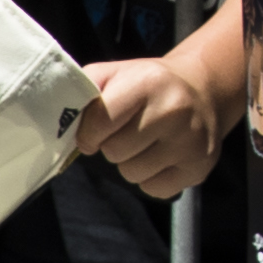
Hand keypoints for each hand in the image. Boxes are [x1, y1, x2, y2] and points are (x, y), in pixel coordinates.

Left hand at [81, 52, 227, 196]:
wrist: (205, 89)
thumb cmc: (149, 85)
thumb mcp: (117, 73)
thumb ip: (85, 91)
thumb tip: (58, 122)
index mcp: (149, 81)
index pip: (99, 122)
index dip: (90, 131)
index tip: (96, 130)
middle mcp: (175, 109)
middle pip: (115, 152)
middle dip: (114, 145)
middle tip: (129, 131)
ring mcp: (191, 140)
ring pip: (132, 174)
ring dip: (132, 162)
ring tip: (147, 143)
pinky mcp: (200, 166)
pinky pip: (154, 189)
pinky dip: (152, 177)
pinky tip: (164, 155)